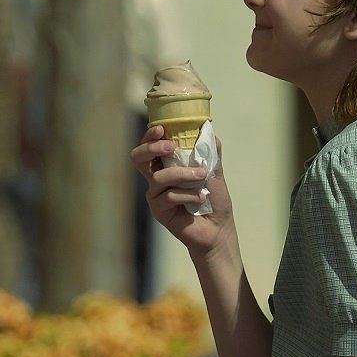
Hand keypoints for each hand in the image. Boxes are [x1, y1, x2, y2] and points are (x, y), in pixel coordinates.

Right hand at [132, 126, 234, 257]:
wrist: (218, 228)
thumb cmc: (214, 200)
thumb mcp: (214, 171)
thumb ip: (209, 151)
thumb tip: (206, 128)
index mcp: (167, 165)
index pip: (150, 145)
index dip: (150, 135)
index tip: (162, 128)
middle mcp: (157, 178)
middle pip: (138, 158)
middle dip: (151, 148)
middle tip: (170, 146)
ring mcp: (156, 194)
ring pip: (159, 177)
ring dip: (183, 173)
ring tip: (203, 176)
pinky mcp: (158, 210)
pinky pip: (169, 196)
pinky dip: (188, 194)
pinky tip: (201, 198)